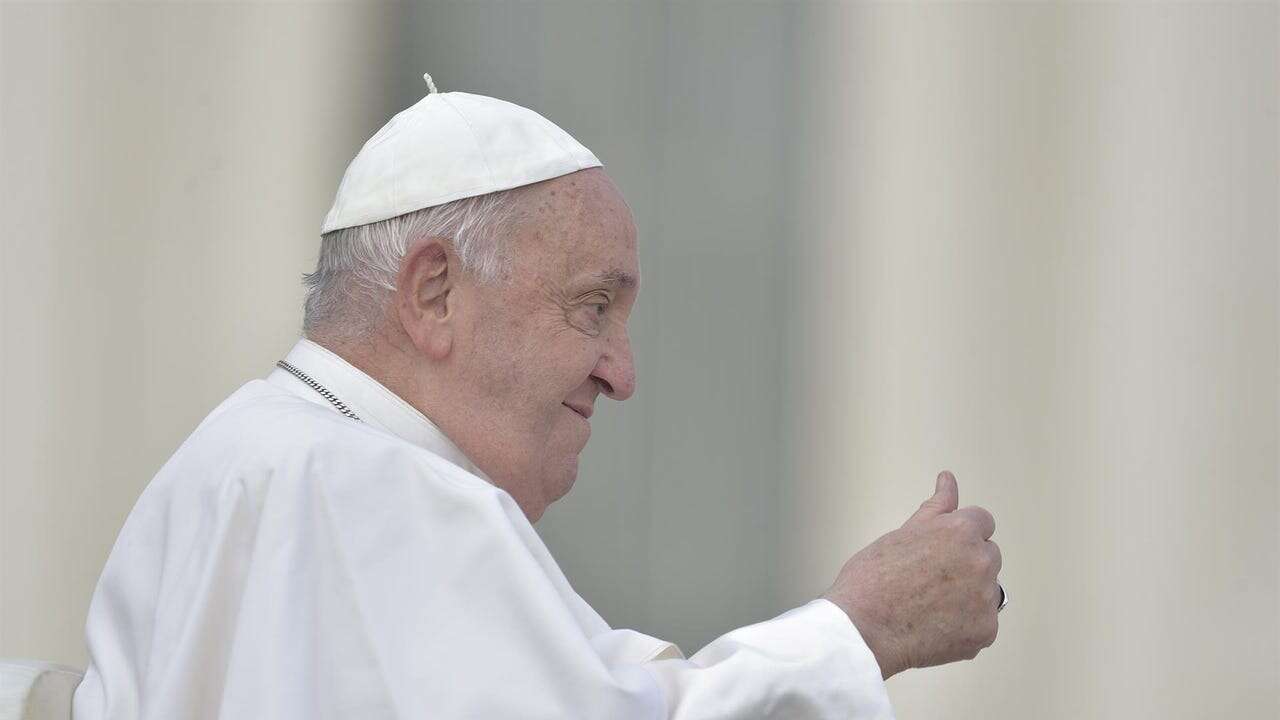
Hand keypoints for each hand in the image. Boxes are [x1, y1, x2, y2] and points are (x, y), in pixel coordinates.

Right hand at [822, 471, 1001, 678]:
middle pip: (988, 555)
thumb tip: (948, 480)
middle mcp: (980, 561)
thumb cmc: (872, 582)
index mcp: (961, 531)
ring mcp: (985, 598)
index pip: (982, 521)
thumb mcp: (903, 533)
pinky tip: (935, 624)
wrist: (863, 630)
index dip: (959, 535)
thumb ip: (936, 507)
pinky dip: (965, 624)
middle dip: (966, 563)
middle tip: (929, 578)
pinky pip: (983, 621)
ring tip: (928, 604)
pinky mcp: (985, 630)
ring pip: (987, 589)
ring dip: (968, 594)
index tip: (943, 549)